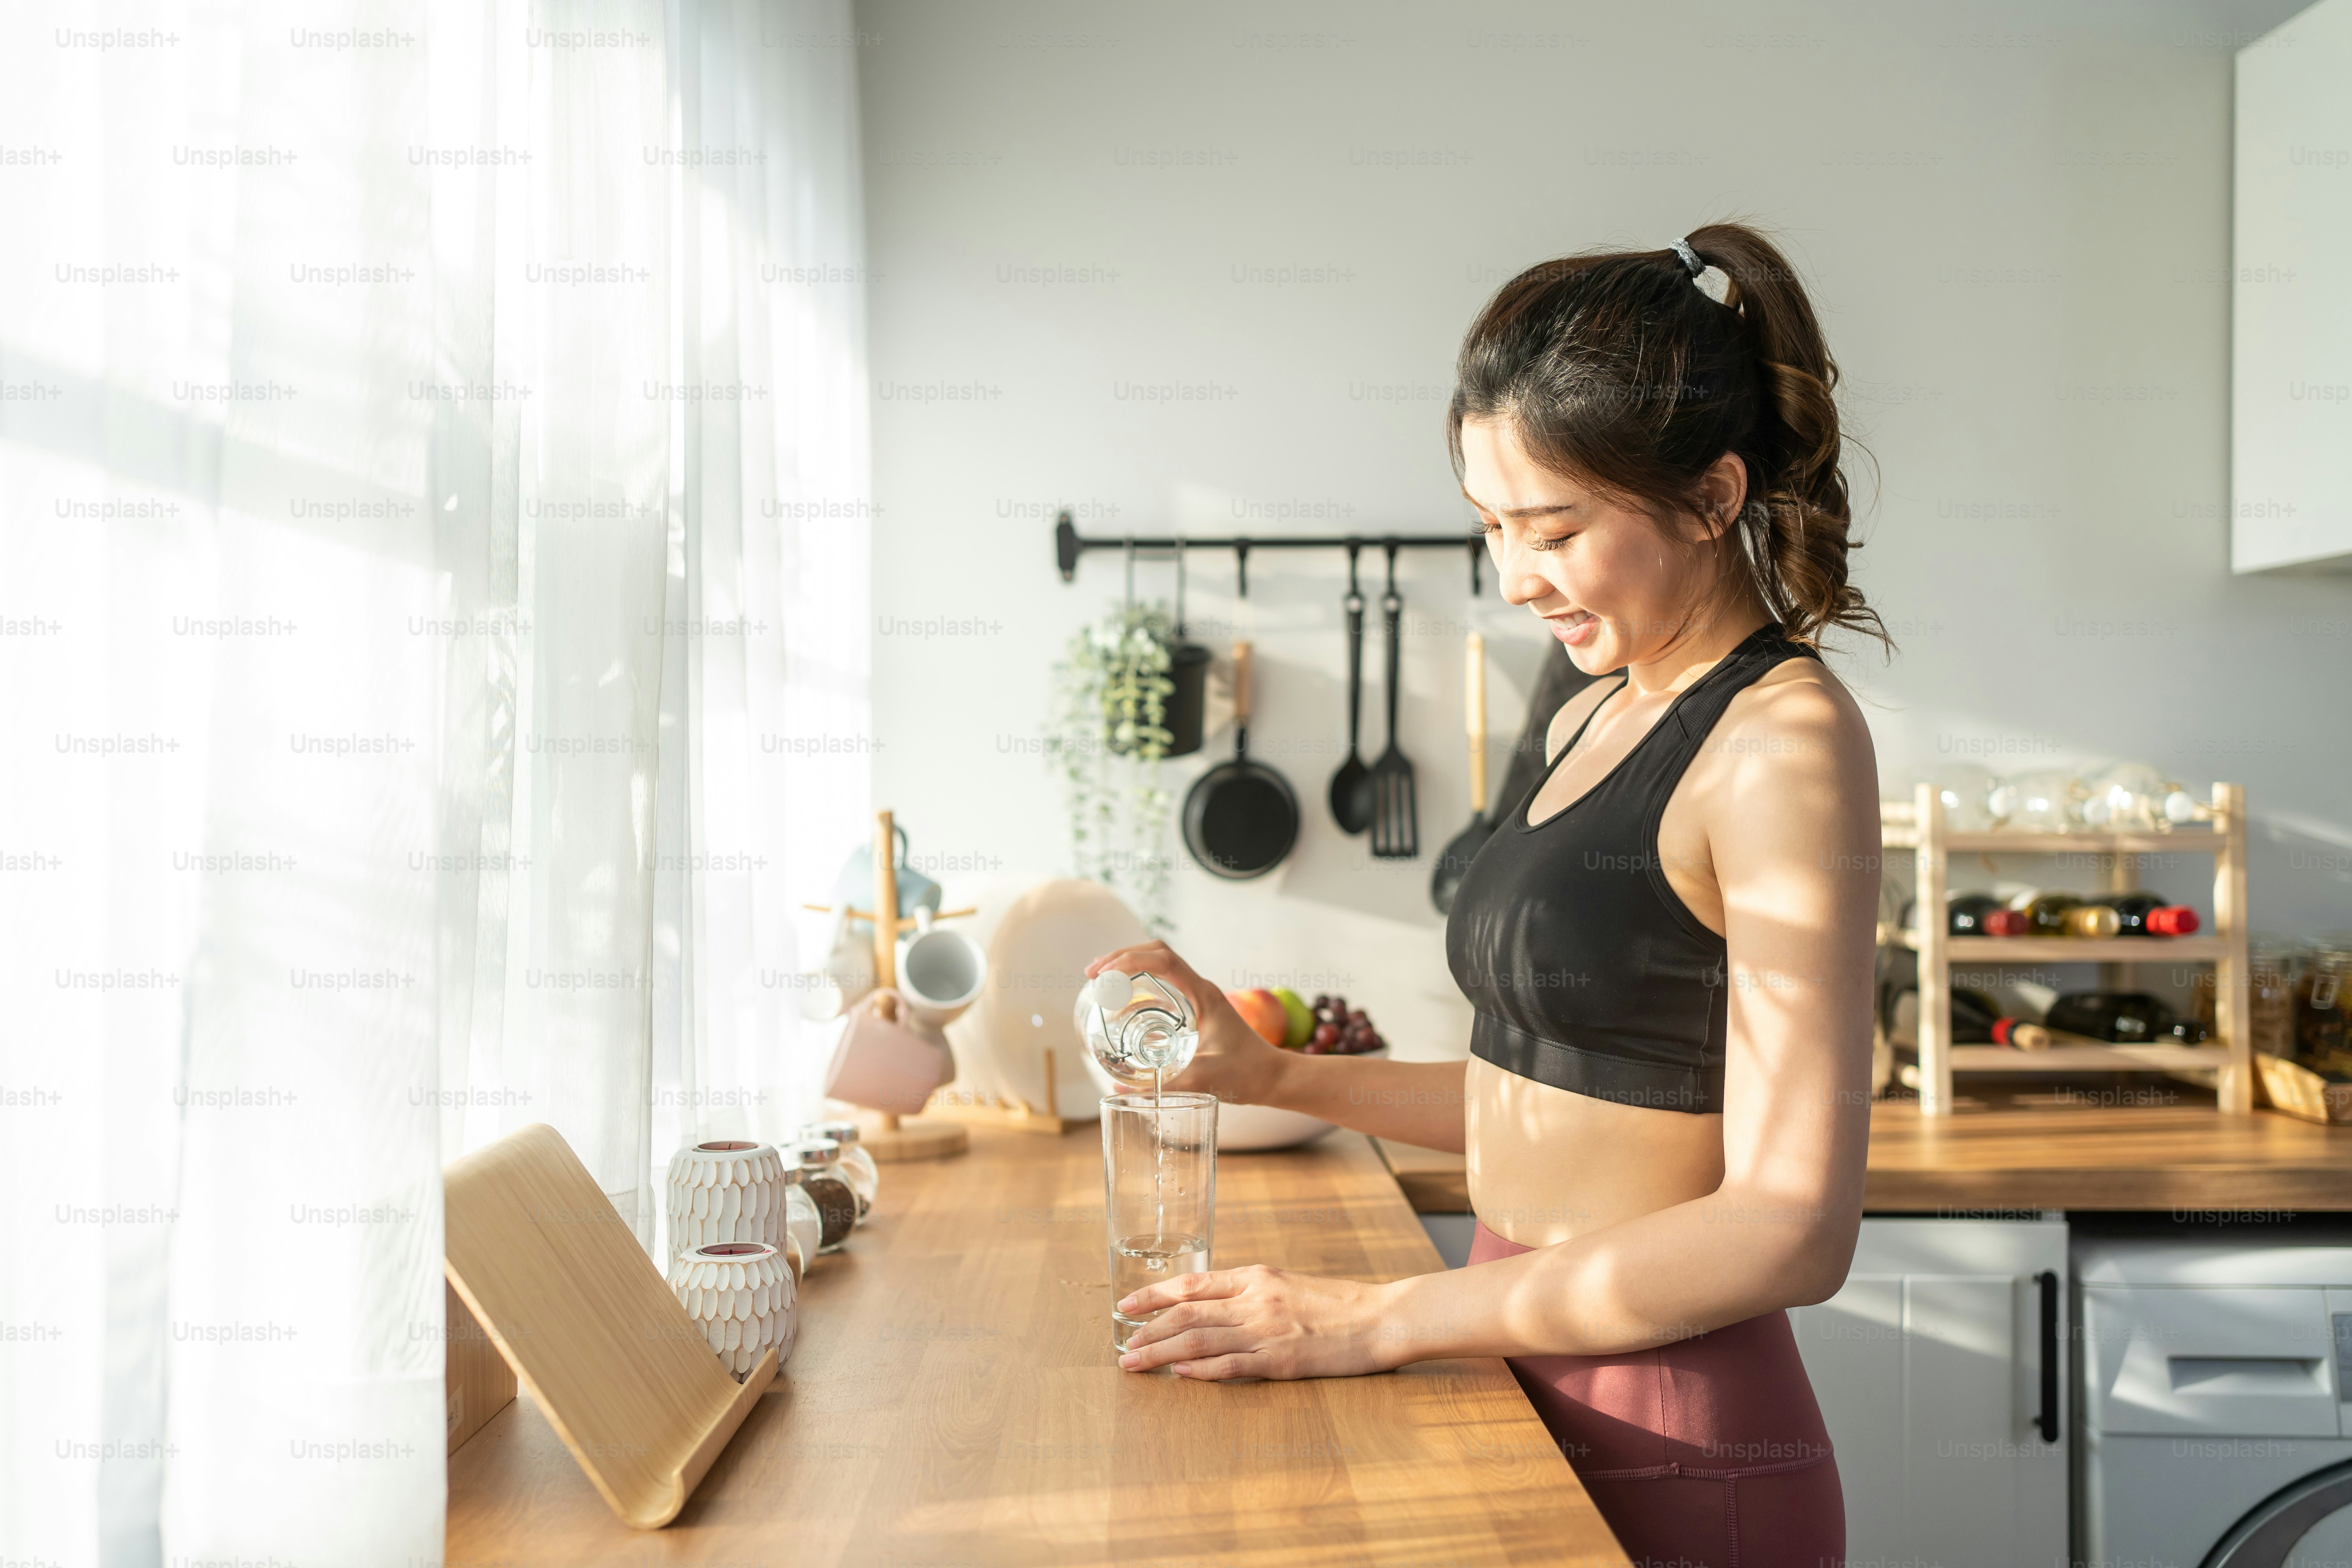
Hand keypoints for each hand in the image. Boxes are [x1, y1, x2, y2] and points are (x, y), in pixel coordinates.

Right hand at [1084, 940, 1287, 1106]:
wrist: (1274, 1078)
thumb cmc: (1246, 1074)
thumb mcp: (1202, 1078)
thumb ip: (1161, 1083)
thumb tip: (1117, 1086)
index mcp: (1203, 995)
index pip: (1163, 959)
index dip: (1129, 959)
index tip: (1103, 974)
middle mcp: (1201, 989)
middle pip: (1157, 954)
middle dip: (1122, 957)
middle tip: (1094, 975)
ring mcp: (1200, 997)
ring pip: (1161, 966)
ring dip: (1131, 967)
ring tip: (1102, 983)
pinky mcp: (1198, 1009)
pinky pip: (1166, 985)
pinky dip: (1142, 985)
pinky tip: (1125, 1005)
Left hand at [1116, 1264, 1398, 1379]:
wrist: (1381, 1317)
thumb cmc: (1338, 1303)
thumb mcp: (1288, 1284)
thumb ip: (1250, 1292)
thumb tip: (1211, 1306)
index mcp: (1256, 1277)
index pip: (1192, 1283)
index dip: (1154, 1293)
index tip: (1126, 1306)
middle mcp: (1255, 1299)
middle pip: (1187, 1312)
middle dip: (1147, 1329)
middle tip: (1122, 1345)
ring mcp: (1267, 1329)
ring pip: (1200, 1338)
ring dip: (1161, 1351)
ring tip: (1134, 1363)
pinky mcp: (1281, 1360)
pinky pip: (1232, 1364)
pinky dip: (1200, 1370)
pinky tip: (1178, 1374)